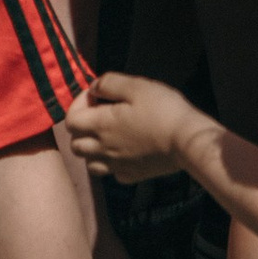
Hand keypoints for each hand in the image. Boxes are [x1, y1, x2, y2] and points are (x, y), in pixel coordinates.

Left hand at [65, 72, 198, 178]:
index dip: (78, 104)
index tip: (97, 95)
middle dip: (82, 128)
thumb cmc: (163, 109)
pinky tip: (125, 153)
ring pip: (88, 163)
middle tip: (101, 115)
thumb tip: (93, 87)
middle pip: (74, 144)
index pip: (70, 120)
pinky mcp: (131, 175)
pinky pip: (112, 173)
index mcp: (100, 125)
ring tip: (109, 137)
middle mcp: (102, 148)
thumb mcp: (137, 86)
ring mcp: (115, 165)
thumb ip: (109, 83)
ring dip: (92, 150)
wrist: (187, 141)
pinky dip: (112, 164)